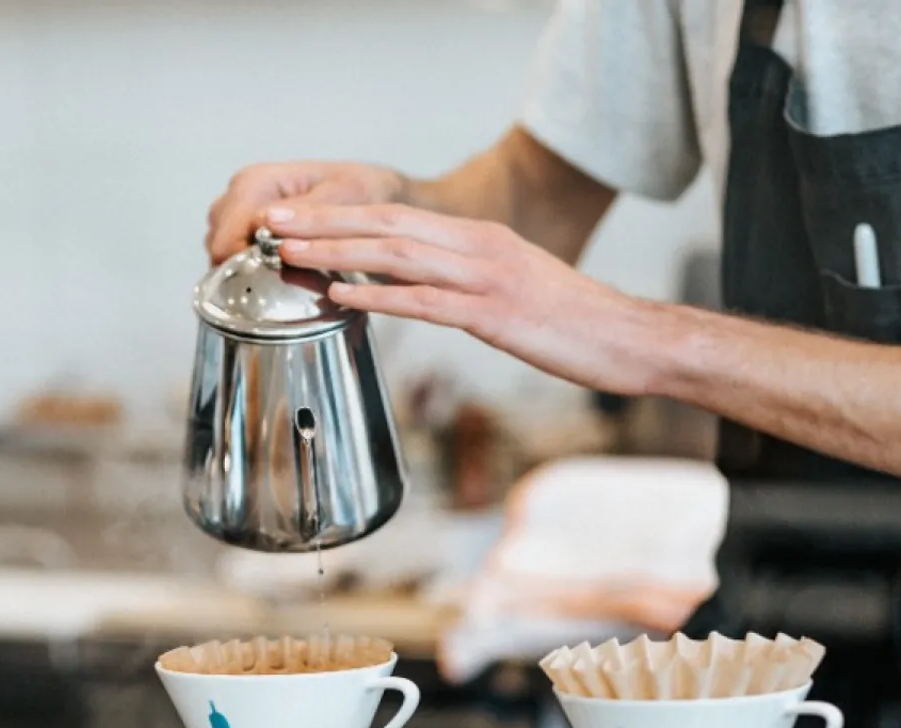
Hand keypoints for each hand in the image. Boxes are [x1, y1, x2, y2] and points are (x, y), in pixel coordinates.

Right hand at [205, 160, 408, 263]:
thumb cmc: (363, 191)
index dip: (246, 265)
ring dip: (244, 270)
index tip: (275, 283)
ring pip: (222, 249)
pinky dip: (249, 267)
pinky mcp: (248, 224)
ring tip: (282, 281)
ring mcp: (241, 208)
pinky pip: (233, 252)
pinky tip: (276, 275)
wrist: (374, 191)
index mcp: (258, 181)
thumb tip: (268, 224)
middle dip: (242, 269)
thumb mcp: (345, 197)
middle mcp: (242, 191)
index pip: (229, 235)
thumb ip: (309, 212)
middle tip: (281, 288)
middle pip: (219, 244)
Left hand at [264, 202, 666, 395]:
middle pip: (387, 225)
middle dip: (325, 224)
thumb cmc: (573, 324)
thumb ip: (469, 282)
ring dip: (337, 253)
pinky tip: (342, 295)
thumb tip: (423, 290)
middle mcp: (479, 247)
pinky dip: (379, 295)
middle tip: (273, 227)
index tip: (298, 220)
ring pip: (397, 256)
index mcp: (480, 239)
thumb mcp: (516, 290)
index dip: (342, 216)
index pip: (398, 218)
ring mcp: (487, 277)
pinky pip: (426, 301)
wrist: (626, 338)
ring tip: (290, 254)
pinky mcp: (495, 313)